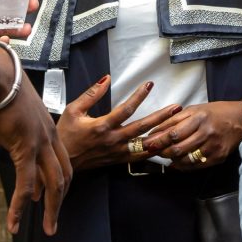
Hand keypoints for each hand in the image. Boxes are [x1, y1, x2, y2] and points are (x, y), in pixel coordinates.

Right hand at [0, 42, 71, 235]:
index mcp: (46, 126)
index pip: (59, 159)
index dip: (55, 181)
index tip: (45, 198)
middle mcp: (49, 135)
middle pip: (63, 174)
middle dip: (59, 201)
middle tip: (53, 223)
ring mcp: (40, 142)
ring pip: (54, 184)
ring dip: (52, 209)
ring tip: (49, 230)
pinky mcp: (26, 147)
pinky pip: (26, 184)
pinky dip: (20, 206)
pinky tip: (14, 223)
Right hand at [56, 75, 181, 170]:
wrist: (63, 162)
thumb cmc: (66, 134)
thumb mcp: (73, 110)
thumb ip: (92, 94)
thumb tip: (106, 78)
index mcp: (101, 126)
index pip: (126, 109)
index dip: (139, 96)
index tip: (149, 85)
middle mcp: (112, 140)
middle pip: (142, 127)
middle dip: (161, 116)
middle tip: (176, 107)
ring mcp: (117, 152)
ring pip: (145, 145)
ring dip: (162, 135)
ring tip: (177, 127)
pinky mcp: (118, 160)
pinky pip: (140, 157)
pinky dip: (153, 151)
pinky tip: (164, 146)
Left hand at [142, 99, 241, 168]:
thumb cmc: (216, 112)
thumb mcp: (195, 110)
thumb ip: (175, 120)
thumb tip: (156, 131)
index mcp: (198, 117)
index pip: (172, 132)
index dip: (158, 140)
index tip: (147, 143)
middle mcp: (205, 132)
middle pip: (177, 147)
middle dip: (162, 151)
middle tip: (152, 152)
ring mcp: (212, 146)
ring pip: (185, 158)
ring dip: (171, 159)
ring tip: (164, 156)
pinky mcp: (218, 157)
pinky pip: (196, 165)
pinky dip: (183, 166)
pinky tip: (177, 163)